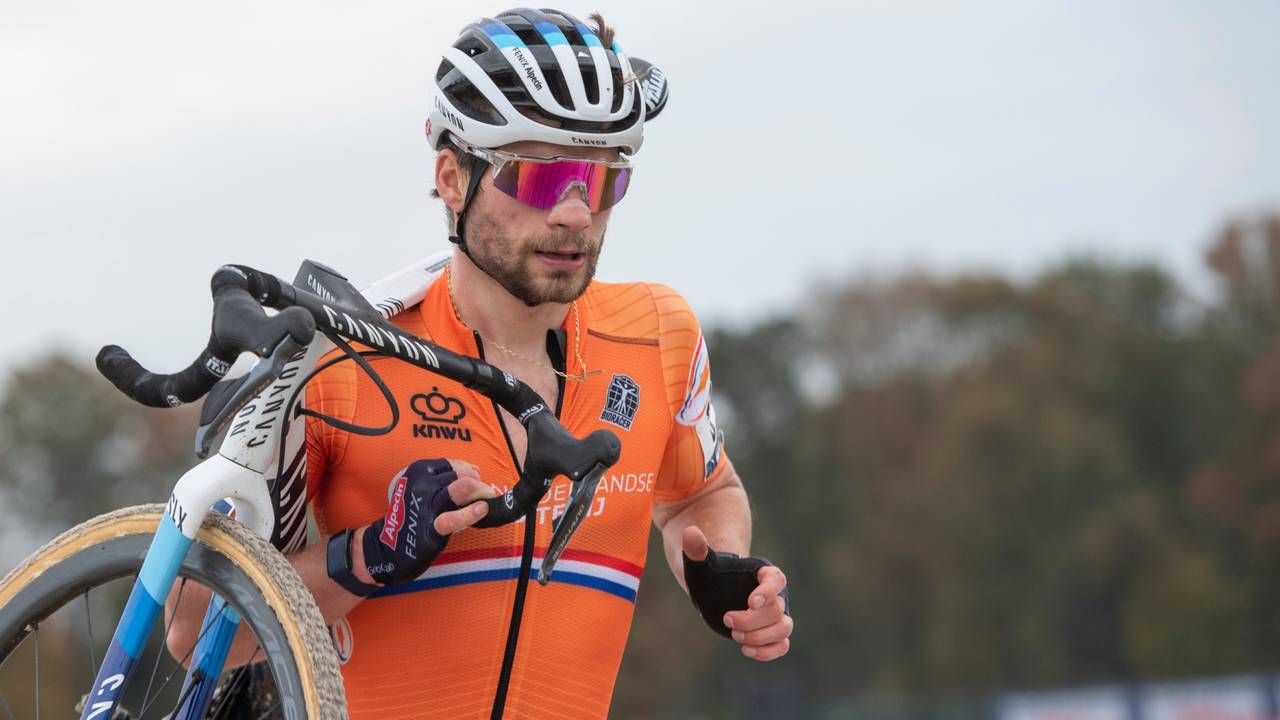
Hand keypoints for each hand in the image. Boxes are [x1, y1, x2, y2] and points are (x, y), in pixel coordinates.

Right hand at [359, 459, 493, 585]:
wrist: (387, 546)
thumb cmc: (411, 515)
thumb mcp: (422, 489)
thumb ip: (447, 479)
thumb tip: (476, 472)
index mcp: (419, 470)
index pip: (454, 464)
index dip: (469, 470)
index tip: (476, 479)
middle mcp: (422, 484)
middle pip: (460, 474)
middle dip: (477, 482)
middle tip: (485, 492)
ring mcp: (426, 505)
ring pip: (459, 489)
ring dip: (479, 491)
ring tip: (488, 496)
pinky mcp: (430, 527)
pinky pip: (453, 518)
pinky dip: (470, 513)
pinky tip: (482, 509)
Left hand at [682, 525, 791, 661]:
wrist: (714, 590)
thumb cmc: (710, 573)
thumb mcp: (700, 562)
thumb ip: (697, 548)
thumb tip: (690, 532)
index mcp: (763, 573)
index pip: (777, 580)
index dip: (768, 592)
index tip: (751, 602)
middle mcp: (775, 594)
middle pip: (777, 609)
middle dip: (753, 620)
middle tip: (727, 619)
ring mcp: (774, 614)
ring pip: (784, 628)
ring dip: (762, 637)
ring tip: (737, 636)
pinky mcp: (770, 632)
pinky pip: (782, 645)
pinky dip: (769, 651)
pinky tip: (745, 650)